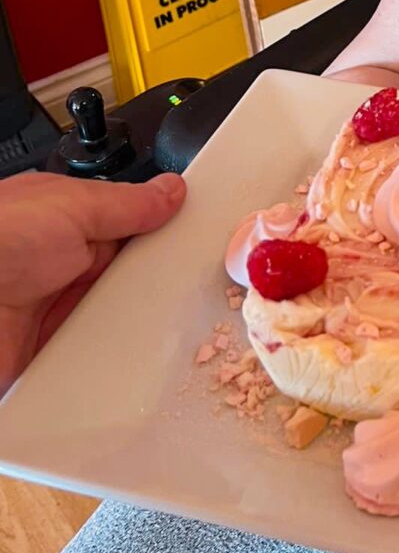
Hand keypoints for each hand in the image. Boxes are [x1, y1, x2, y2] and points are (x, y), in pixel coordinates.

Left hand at [0, 170, 185, 392]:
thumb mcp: (73, 205)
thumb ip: (127, 203)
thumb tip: (170, 190)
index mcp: (62, 221)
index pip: (127, 226)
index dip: (160, 234)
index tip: (197, 242)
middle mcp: (56, 266)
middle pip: (125, 276)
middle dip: (154, 282)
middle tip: (190, 286)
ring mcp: (52, 312)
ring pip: (114, 319)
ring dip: (134, 323)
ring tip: (170, 326)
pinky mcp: (49, 355)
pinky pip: (93, 360)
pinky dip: (111, 362)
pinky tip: (135, 360)